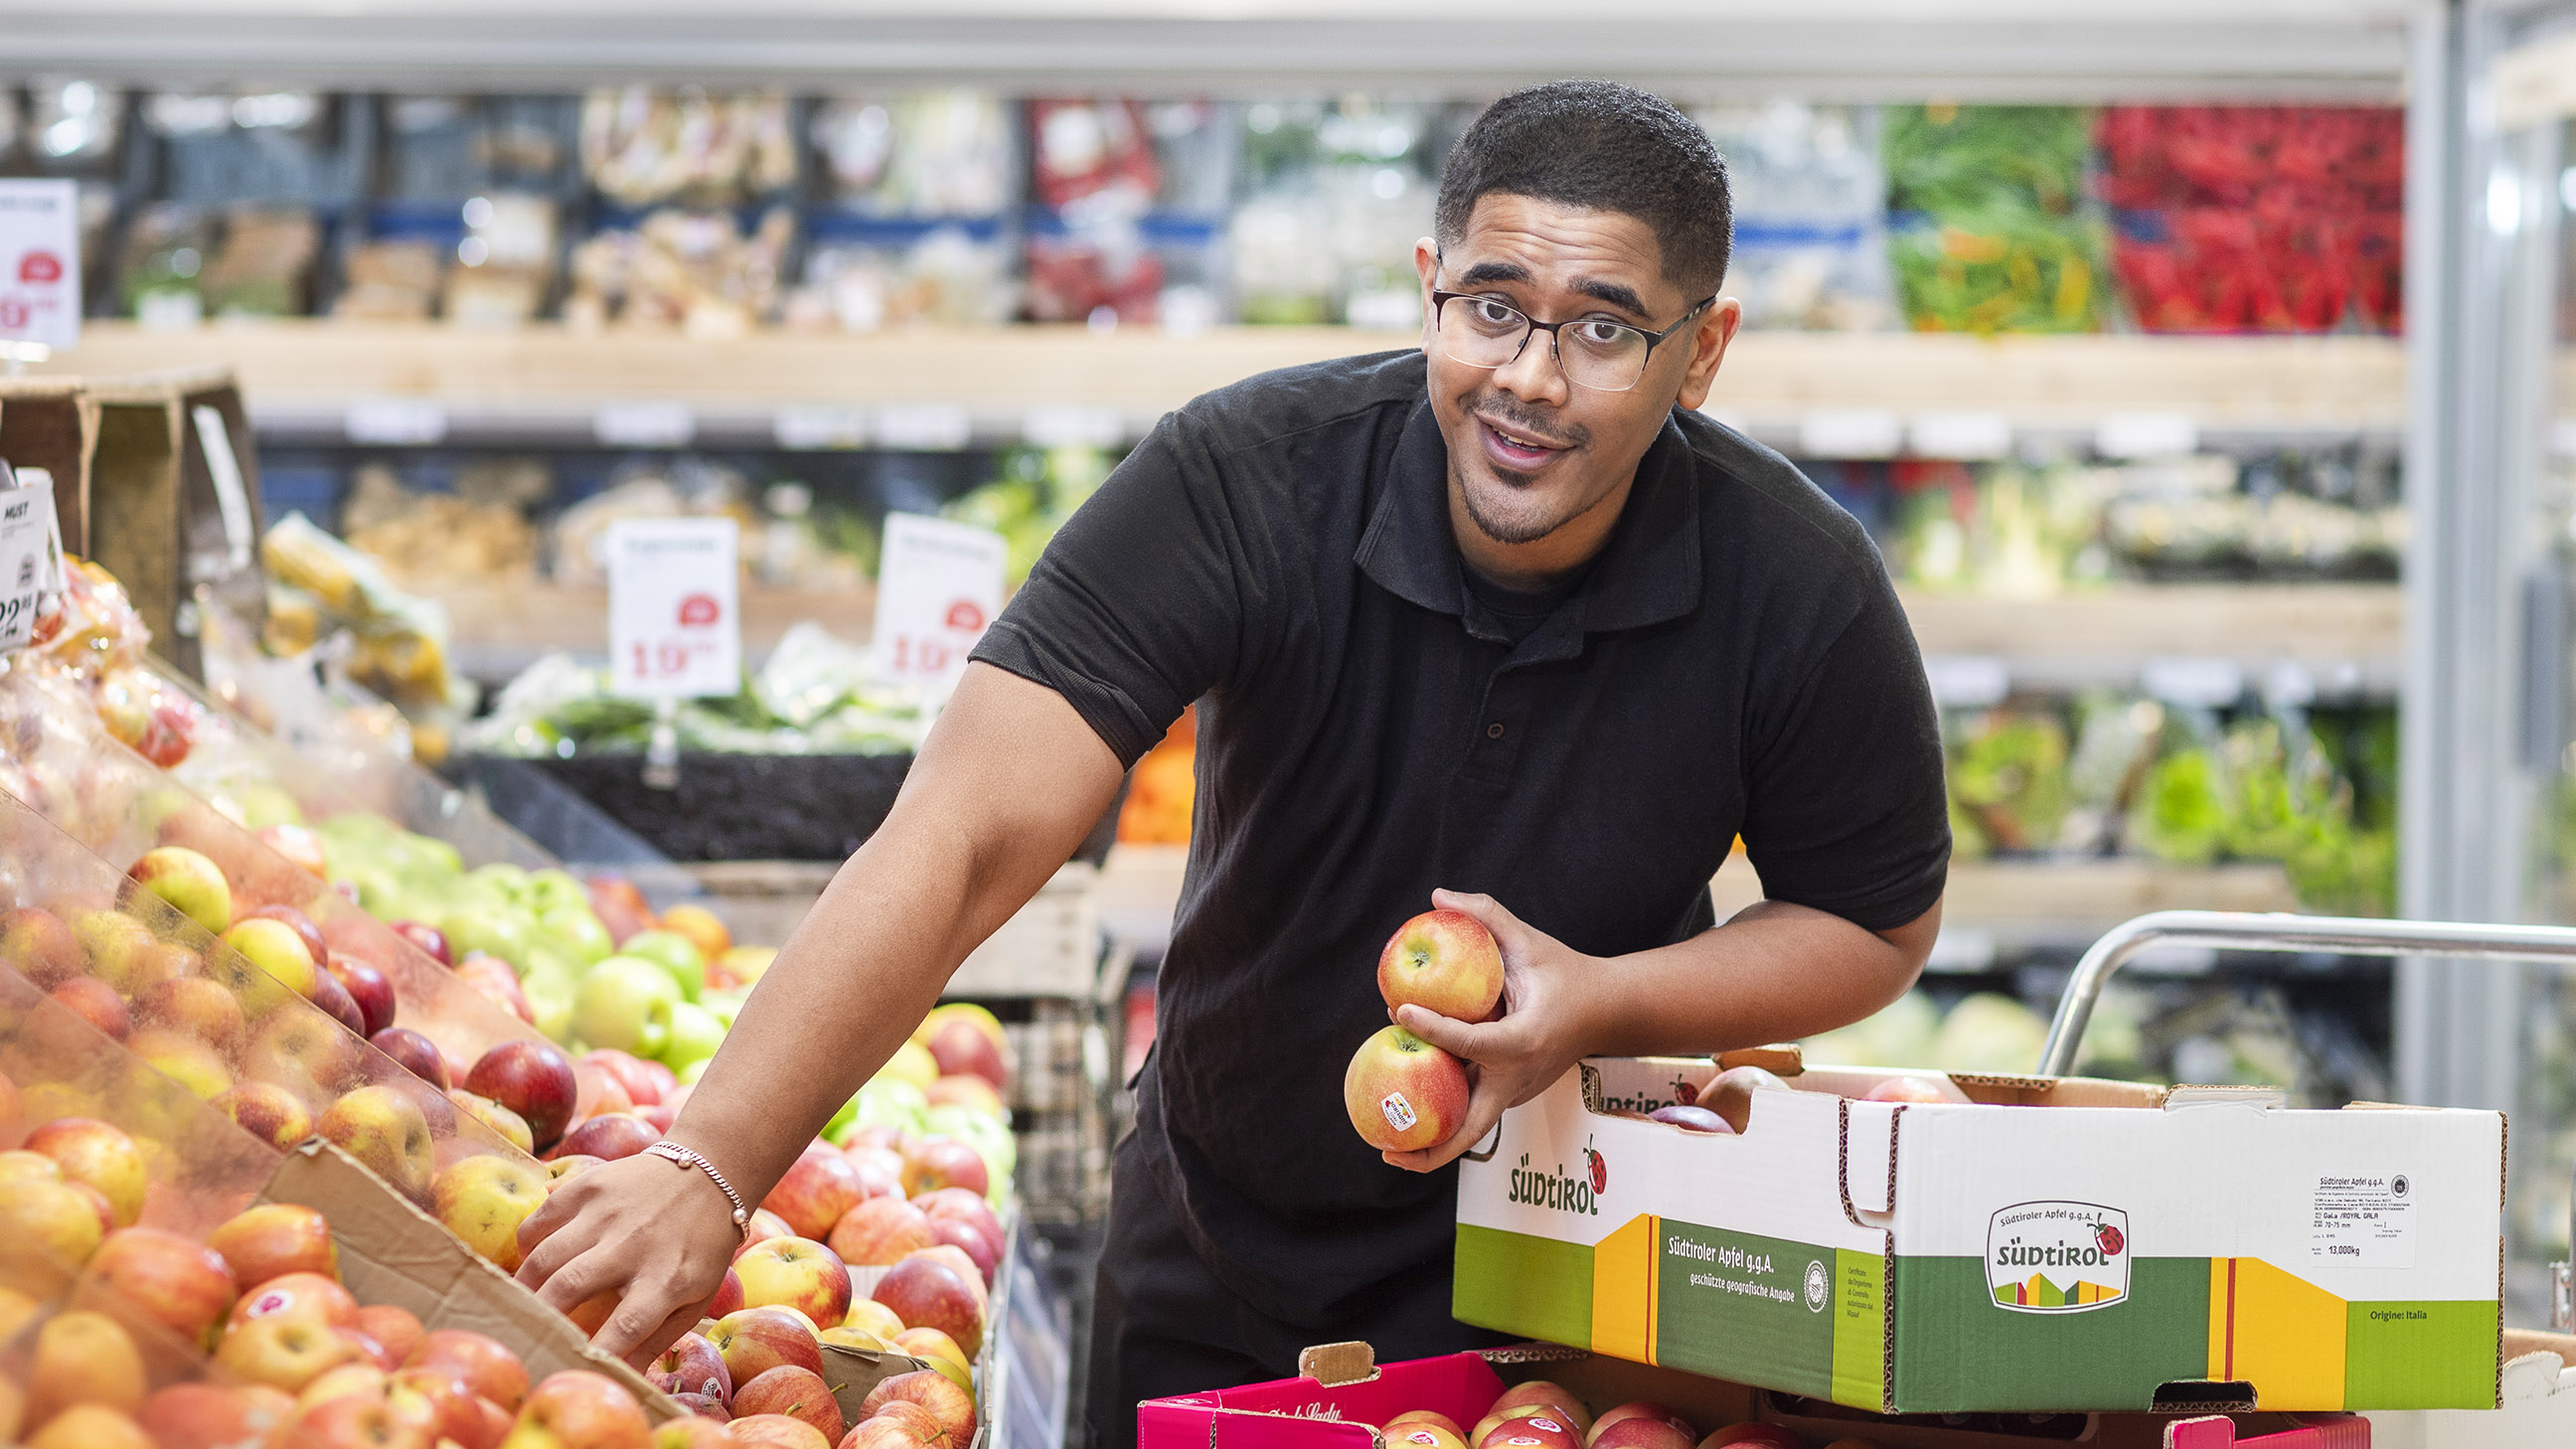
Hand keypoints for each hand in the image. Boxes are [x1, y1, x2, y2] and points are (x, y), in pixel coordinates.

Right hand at [513, 1151, 740, 1367]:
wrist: (708, 1175)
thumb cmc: (699, 1247)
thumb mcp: (694, 1298)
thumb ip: (657, 1340)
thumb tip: (623, 1380)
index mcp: (667, 1279)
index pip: (625, 1327)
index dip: (595, 1352)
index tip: (569, 1368)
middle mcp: (634, 1244)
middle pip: (570, 1286)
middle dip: (541, 1315)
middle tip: (526, 1332)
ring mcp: (609, 1211)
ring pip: (546, 1254)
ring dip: (525, 1283)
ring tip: (521, 1301)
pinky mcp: (591, 1185)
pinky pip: (541, 1217)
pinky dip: (527, 1241)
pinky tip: (531, 1257)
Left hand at [1381, 888, 1598, 1172]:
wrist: (1609, 1010)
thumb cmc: (1568, 975)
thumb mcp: (1530, 941)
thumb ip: (1487, 915)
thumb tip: (1438, 896)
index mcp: (1522, 1041)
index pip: (1469, 1042)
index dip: (1431, 1027)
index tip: (1399, 1010)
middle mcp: (1518, 1078)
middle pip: (1471, 1130)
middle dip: (1429, 1149)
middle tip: (1387, 1149)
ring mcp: (1516, 1092)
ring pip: (1471, 1127)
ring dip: (1431, 1141)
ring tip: (1387, 1145)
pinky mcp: (1512, 1094)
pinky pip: (1474, 1107)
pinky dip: (1444, 1115)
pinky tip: (1409, 1108)